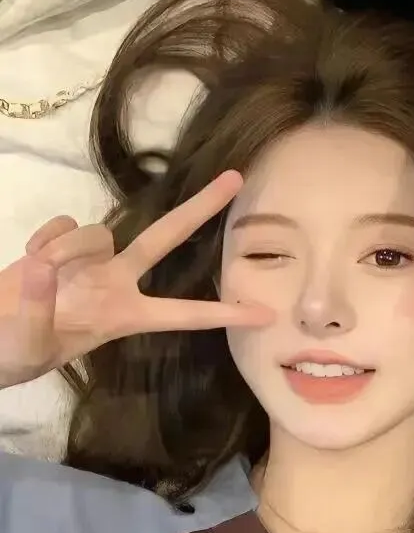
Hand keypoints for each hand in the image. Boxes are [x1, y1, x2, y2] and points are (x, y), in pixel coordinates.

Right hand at [0, 171, 271, 390]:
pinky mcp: (57, 245)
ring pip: (98, 232)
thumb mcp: (29, 346)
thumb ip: (39, 305)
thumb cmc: (10, 354)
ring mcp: (89, 261)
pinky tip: (27, 260)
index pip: (184, 314)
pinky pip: (62, 225)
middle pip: (166, 236)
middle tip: (236, 178)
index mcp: (124, 316)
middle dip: (201, 208)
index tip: (268, 316)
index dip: (225, 314)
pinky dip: (44, 239)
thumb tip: (48, 264)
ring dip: (68, 250)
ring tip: (39, 276)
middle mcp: (116, 282)